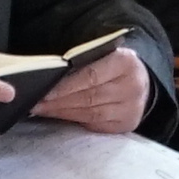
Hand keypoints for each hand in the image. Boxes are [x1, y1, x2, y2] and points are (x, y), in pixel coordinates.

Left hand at [26, 47, 149, 135]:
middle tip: (36, 104)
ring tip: (42, 110)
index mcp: (125, 62)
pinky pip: (95, 125)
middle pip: (88, 97)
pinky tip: (60, 117)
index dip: (65, 86)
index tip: (44, 92)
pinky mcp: (126, 124)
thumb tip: (51, 75)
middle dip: (59, 102)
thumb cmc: (115, 65)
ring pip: (90, 114)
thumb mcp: (105, 54)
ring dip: (63, 113)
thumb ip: (83, 61)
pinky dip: (75, 121)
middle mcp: (132, 87)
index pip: (90, 76)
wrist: (143, 82)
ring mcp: (131, 108)